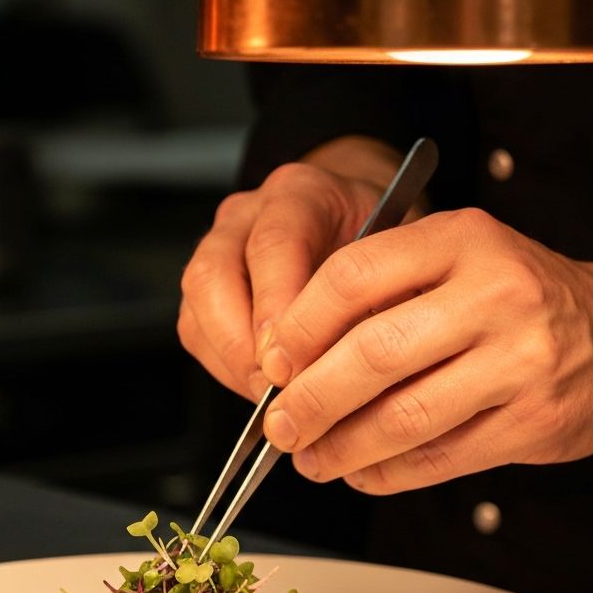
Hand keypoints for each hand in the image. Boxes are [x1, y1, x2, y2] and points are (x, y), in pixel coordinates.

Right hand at [178, 148, 397, 400]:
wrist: (365, 223)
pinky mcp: (206, 285)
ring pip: (198, 305)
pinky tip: (261, 388)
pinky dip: (226, 368)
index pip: (274, 245)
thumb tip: (353, 366)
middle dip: (241, 344)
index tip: (289, 364)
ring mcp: (219, 245)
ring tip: (270, 398)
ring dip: (231, 361)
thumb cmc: (382, 243)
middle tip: (275, 389)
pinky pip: (196, 330)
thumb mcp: (396, 260)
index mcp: (301, 193)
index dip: (276, 309)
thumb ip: (373, 302)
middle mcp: (249, 214)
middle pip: (214, 275)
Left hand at [257, 207, 592, 493]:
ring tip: (312, 458)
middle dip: (310, 400)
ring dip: (342, 448)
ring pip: (404, 417)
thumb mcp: (453, 265)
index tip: (269, 364)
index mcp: (460, 240)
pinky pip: (438, 459)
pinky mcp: (534, 421)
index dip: (297, 328)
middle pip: (373, 354)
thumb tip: (287, 363)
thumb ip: (380, 298)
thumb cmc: (515, 301)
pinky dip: (386, 474)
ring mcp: (521, 360)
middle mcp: (495, 293)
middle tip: (279, 426)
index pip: (352, 277)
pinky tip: (362, 473)